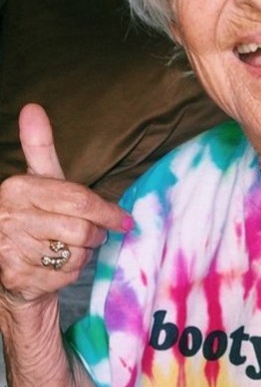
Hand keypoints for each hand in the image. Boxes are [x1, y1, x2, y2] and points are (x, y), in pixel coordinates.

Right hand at [0, 104, 131, 307]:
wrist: (12, 267)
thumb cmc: (36, 217)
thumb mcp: (40, 181)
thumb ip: (40, 148)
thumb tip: (33, 107)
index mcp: (18, 189)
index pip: (79, 200)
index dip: (107, 211)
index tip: (124, 219)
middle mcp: (9, 219)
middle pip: (81, 229)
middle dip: (95, 235)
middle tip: (94, 235)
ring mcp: (11, 251)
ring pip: (76, 255)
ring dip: (83, 255)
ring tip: (69, 248)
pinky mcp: (18, 279)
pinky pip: (67, 276)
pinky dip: (71, 273)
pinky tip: (58, 266)